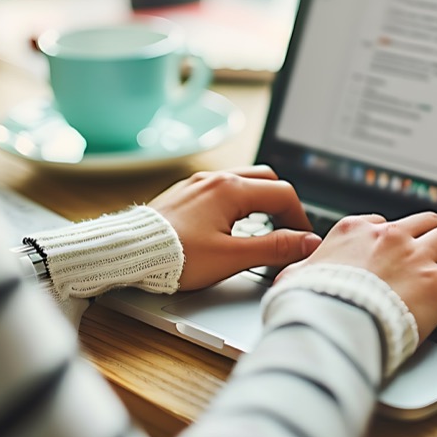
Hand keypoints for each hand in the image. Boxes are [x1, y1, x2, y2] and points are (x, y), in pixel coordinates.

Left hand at [148, 165, 320, 290]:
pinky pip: (221, 188)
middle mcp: (215, 179)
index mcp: (231, 189)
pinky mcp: (184, 194)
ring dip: (260, 200)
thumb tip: (306, 243)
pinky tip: (231, 224)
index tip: (302, 240)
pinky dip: (237, 201)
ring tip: (263, 227)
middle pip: (266, 179)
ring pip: (243, 180)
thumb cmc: (176, 257)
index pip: (283, 194)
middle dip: (282, 203)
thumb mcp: (233, 258)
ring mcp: (197, 184)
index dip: (300, 218)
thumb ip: (275, 248)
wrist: (129, 254)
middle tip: (287, 230)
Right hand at [278, 212, 436, 341]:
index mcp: (353, 231)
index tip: (391, 258)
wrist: (331, 327)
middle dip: (428, 237)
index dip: (389, 241)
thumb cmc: (308, 307)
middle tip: (429, 258)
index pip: (381, 222)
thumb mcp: (292, 279)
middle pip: (423, 221)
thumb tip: (294, 271)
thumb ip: (299, 269)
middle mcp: (388, 236)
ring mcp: (415, 256)